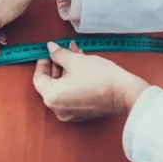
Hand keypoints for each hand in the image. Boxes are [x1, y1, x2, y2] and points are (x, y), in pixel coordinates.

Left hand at [32, 42, 151, 121]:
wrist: (123, 93)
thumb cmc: (99, 77)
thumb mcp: (76, 60)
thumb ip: (59, 54)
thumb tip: (50, 48)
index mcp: (52, 97)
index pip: (39, 79)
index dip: (42, 63)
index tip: (48, 53)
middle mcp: (57, 109)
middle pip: (50, 84)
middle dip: (57, 65)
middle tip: (63, 50)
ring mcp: (69, 113)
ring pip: (61, 88)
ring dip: (66, 71)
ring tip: (75, 54)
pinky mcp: (81, 113)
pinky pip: (70, 95)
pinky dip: (72, 81)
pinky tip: (80, 67)